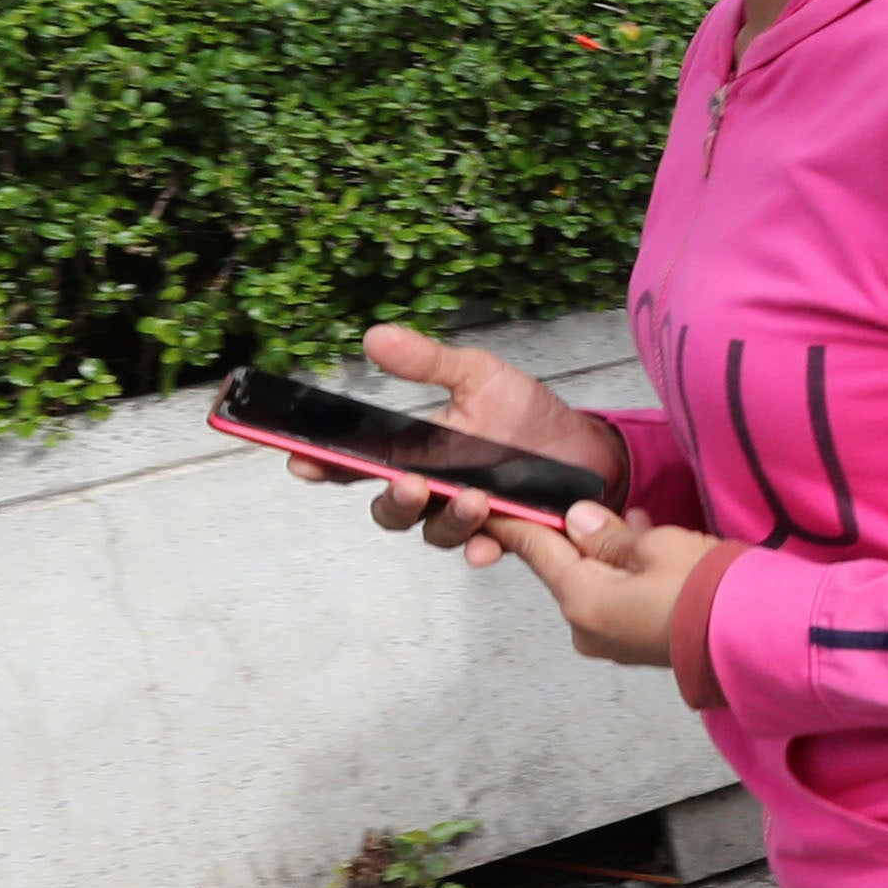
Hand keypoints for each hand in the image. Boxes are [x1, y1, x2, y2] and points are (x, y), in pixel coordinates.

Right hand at [287, 323, 628, 558]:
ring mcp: (465, 515)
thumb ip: (428, 362)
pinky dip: (481, 550)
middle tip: (409, 484)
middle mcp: (432, 489)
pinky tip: (488, 545)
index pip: (360, 464)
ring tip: (473, 498)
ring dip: (446, 519)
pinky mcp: (502, 534)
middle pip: (390, 510)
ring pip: (434, 531)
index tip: (304, 462)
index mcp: (416, 453)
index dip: (326, 466)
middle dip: (393, 501)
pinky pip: (481, 551)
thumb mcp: (478, 376)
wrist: (584, 444)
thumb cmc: (525, 413)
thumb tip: (376, 336)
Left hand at [496, 500, 716, 669]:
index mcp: (582, 600)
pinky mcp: (638, 645)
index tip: (490, 504)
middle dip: (581, 536)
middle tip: (607, 506)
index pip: (537, 551)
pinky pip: (618, 601)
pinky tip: (652, 553)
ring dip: (611, 555)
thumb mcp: (656, 545)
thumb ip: (608, 534)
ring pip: (597, 584)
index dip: (515, 523)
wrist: (755, 639)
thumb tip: (576, 520)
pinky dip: (626, 576)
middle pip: (568, 569)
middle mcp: (586, 628)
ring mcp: (612, 642)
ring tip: (642, 525)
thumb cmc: (704, 587)